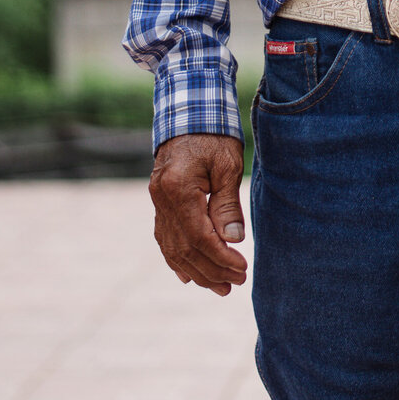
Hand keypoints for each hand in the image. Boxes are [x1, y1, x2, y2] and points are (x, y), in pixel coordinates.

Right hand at [149, 133, 247, 295]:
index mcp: (177, 188)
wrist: (188, 112)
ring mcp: (156, 202)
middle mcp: (161, 199)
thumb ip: (227, 203)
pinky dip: (177, 259)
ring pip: (173, 248)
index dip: (221, 258)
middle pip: (185, 248)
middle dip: (211, 270)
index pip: (199, 236)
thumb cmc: (213, 135)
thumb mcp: (227, 164)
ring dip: (196, 271)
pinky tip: (189, 275)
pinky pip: (164, 238)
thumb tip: (233, 239)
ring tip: (219, 287)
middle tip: (236, 283)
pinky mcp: (158, 203)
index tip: (241, 269)